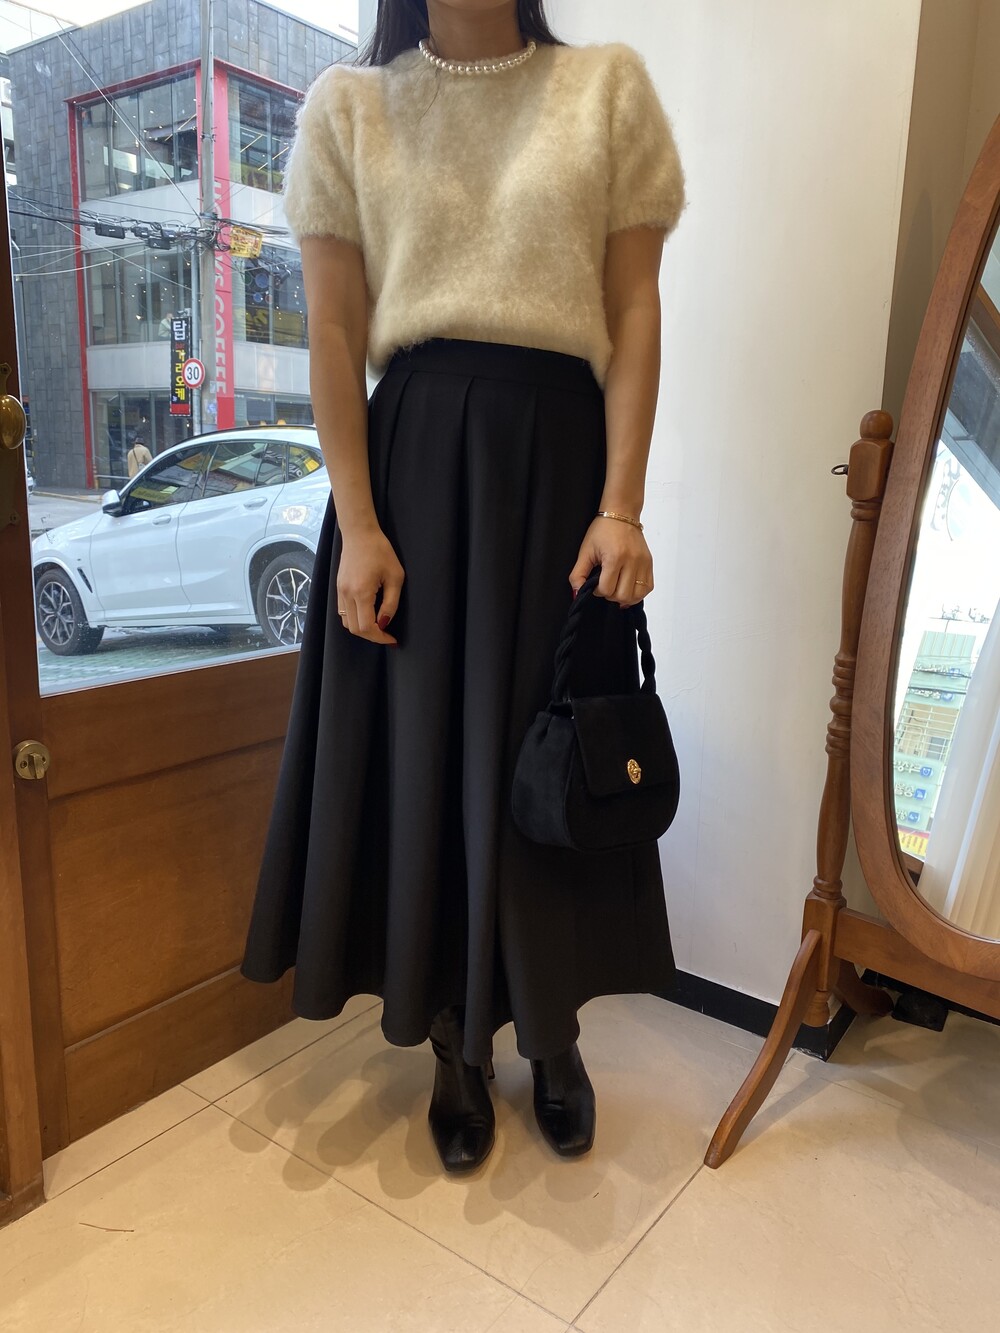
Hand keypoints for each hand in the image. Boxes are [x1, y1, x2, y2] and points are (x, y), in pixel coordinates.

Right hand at [336, 524, 404, 643]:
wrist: (360, 534)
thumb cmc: (380, 551)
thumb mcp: (395, 577)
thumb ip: (391, 603)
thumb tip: (384, 623)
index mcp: (361, 592)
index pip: (366, 627)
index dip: (380, 637)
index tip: (392, 639)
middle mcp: (346, 594)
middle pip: (354, 629)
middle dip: (372, 636)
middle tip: (387, 635)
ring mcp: (340, 592)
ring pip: (346, 623)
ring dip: (362, 628)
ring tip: (378, 625)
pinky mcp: (338, 588)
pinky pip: (343, 612)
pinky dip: (355, 619)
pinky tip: (368, 614)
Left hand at [568, 517, 652, 608]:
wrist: (622, 513)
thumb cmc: (603, 530)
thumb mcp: (585, 551)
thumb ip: (578, 574)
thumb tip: (577, 593)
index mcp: (615, 557)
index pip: (607, 590)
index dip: (598, 591)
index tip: (595, 584)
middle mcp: (632, 561)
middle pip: (623, 595)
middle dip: (611, 595)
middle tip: (606, 585)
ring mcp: (643, 563)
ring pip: (637, 595)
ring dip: (625, 596)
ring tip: (617, 587)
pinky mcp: (649, 563)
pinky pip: (648, 587)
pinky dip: (638, 592)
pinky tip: (628, 587)